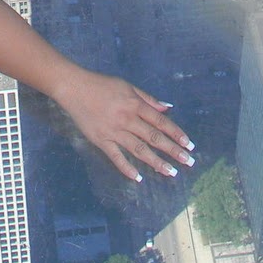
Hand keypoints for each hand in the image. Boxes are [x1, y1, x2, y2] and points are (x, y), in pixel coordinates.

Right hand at [56, 70, 194, 182]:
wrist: (74, 88)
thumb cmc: (102, 85)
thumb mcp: (128, 86)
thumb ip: (148, 99)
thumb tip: (168, 108)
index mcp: (135, 104)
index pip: (160, 122)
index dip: (176, 133)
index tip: (188, 144)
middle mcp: (127, 119)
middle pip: (154, 137)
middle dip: (172, 150)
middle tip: (187, 161)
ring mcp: (113, 131)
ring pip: (139, 149)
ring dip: (156, 162)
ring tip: (171, 172)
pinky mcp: (100, 140)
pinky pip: (116, 156)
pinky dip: (126, 168)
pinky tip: (138, 178)